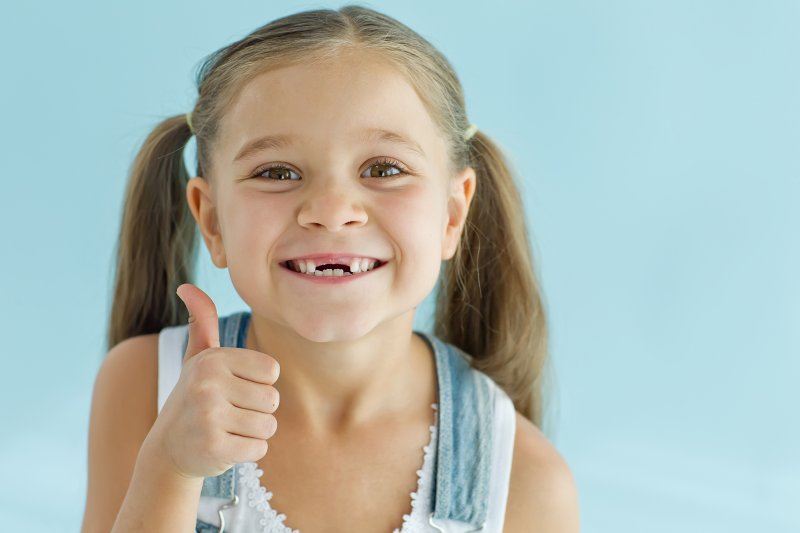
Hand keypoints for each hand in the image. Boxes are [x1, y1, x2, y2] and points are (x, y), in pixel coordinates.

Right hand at [144, 283, 279, 478]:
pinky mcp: (214, 447)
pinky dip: (248, 452)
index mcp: (213, 360)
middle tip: (228, 413)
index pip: (272, 371)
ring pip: (268, 426)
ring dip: (253, 432)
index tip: (232, 389)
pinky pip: (259, 448)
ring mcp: (209, 417)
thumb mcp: (198, 358)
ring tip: (227, 429)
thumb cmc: (194, 397)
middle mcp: (208, 384)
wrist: (168, 449)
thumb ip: (202, 322)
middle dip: (257, 411)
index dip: (258, 384)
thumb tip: (186, 287)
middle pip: (272, 400)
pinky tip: (224, 447)